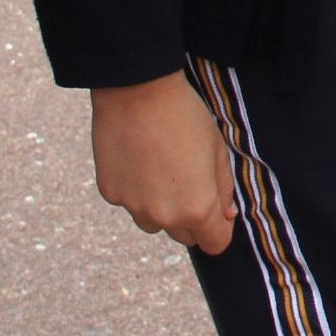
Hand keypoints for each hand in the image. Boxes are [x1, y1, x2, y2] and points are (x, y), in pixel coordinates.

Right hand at [92, 73, 238, 253]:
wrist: (137, 91)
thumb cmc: (184, 116)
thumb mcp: (217, 149)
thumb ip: (223, 188)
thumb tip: (225, 215)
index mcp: (197, 208)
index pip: (215, 244)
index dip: (219, 228)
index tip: (217, 211)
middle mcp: (164, 217)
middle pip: (183, 236)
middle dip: (190, 218)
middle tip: (188, 181)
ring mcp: (133, 207)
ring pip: (153, 222)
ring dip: (160, 208)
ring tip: (160, 168)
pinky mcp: (110, 194)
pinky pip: (129, 202)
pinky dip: (135, 190)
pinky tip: (138, 159)